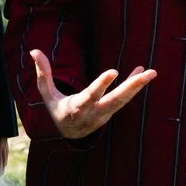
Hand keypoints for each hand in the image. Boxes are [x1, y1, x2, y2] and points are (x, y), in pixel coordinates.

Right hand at [28, 50, 155, 139]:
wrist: (71, 135)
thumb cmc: (58, 110)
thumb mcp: (48, 95)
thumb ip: (43, 73)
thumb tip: (34, 50)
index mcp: (77, 108)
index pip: (91, 96)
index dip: (101, 85)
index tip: (114, 71)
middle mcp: (95, 113)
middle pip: (116, 100)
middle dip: (131, 87)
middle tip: (147, 74)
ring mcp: (106, 114)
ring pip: (124, 101)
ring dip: (138, 86)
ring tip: (152, 72)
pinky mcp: (112, 112)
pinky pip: (125, 98)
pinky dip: (134, 86)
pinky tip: (144, 73)